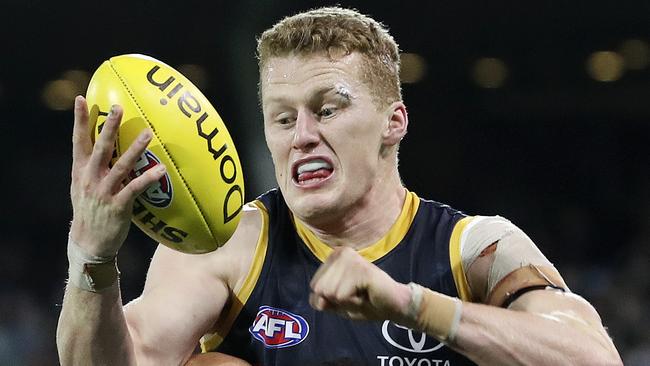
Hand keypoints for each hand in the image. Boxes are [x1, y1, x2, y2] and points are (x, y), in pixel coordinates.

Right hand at [69, 96, 165, 256]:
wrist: (88, 243)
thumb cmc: (90, 211)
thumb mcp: (83, 186)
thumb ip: (91, 166)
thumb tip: (101, 145)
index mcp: (80, 171)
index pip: (78, 141)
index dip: (80, 120)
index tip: (81, 98)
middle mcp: (90, 178)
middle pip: (100, 148)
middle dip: (109, 127)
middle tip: (119, 107)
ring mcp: (103, 192)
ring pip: (120, 165)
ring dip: (135, 149)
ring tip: (148, 133)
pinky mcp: (118, 206)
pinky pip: (134, 189)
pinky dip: (147, 179)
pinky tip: (160, 170)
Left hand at [309, 247, 411, 323]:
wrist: (394, 306)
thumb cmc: (366, 303)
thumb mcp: (337, 304)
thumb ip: (322, 301)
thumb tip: (318, 298)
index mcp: (333, 257)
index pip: (314, 286)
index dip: (330, 300)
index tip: (349, 294)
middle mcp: (340, 253)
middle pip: (319, 289)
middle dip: (337, 301)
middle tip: (357, 295)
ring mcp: (351, 259)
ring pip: (330, 293)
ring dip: (347, 302)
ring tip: (362, 294)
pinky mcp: (361, 269)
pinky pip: (342, 296)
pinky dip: (354, 303)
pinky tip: (367, 295)